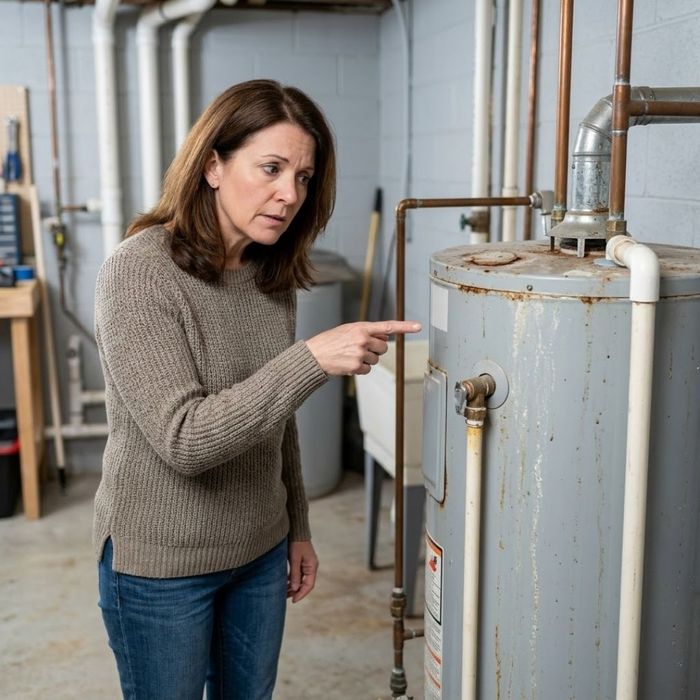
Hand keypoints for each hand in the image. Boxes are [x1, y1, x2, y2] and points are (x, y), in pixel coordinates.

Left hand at [287, 540, 317, 602]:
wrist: (296, 530)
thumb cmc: (296, 543)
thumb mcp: (294, 559)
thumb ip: (295, 574)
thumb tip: (295, 589)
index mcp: (312, 567)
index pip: (309, 585)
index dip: (301, 594)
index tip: (293, 601)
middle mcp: (311, 567)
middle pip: (305, 584)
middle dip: (296, 592)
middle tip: (286, 598)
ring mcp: (307, 564)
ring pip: (301, 580)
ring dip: (293, 587)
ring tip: (283, 593)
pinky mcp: (302, 562)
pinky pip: (298, 574)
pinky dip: (292, 580)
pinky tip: (284, 583)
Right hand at [305, 320, 420, 375]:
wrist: (314, 355)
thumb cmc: (330, 341)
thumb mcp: (348, 330)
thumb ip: (367, 332)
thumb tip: (384, 337)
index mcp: (361, 327)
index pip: (388, 326)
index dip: (405, 327)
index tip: (418, 327)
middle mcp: (363, 339)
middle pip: (383, 348)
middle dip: (375, 350)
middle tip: (360, 349)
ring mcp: (360, 353)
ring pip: (376, 360)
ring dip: (366, 360)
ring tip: (350, 356)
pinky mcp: (356, 366)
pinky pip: (367, 370)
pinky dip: (360, 369)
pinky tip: (348, 364)